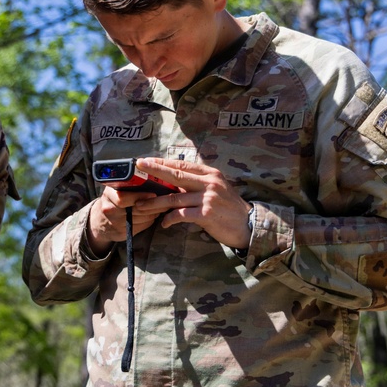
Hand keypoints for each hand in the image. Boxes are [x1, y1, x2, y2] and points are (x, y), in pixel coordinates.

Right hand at [87, 184, 166, 255]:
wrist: (99, 221)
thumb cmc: (111, 200)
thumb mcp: (114, 189)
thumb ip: (127, 183)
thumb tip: (149, 176)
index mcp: (108, 195)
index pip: (124, 198)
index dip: (140, 196)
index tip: (153, 194)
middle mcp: (109, 209)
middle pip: (136, 209)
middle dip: (153, 204)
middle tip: (165, 200)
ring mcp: (115, 223)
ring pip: (141, 218)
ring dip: (154, 212)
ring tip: (162, 206)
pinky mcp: (122, 233)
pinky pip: (141, 226)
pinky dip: (150, 220)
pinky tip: (153, 215)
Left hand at [133, 157, 251, 248]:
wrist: (247, 225)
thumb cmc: (228, 208)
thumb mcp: (216, 189)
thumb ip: (198, 183)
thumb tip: (173, 180)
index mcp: (210, 173)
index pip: (182, 165)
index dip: (162, 162)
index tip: (146, 160)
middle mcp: (209, 182)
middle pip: (176, 175)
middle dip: (155, 171)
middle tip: (138, 167)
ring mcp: (208, 198)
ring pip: (174, 197)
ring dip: (155, 202)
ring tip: (141, 205)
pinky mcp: (206, 213)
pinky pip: (181, 214)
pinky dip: (169, 219)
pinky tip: (163, 223)